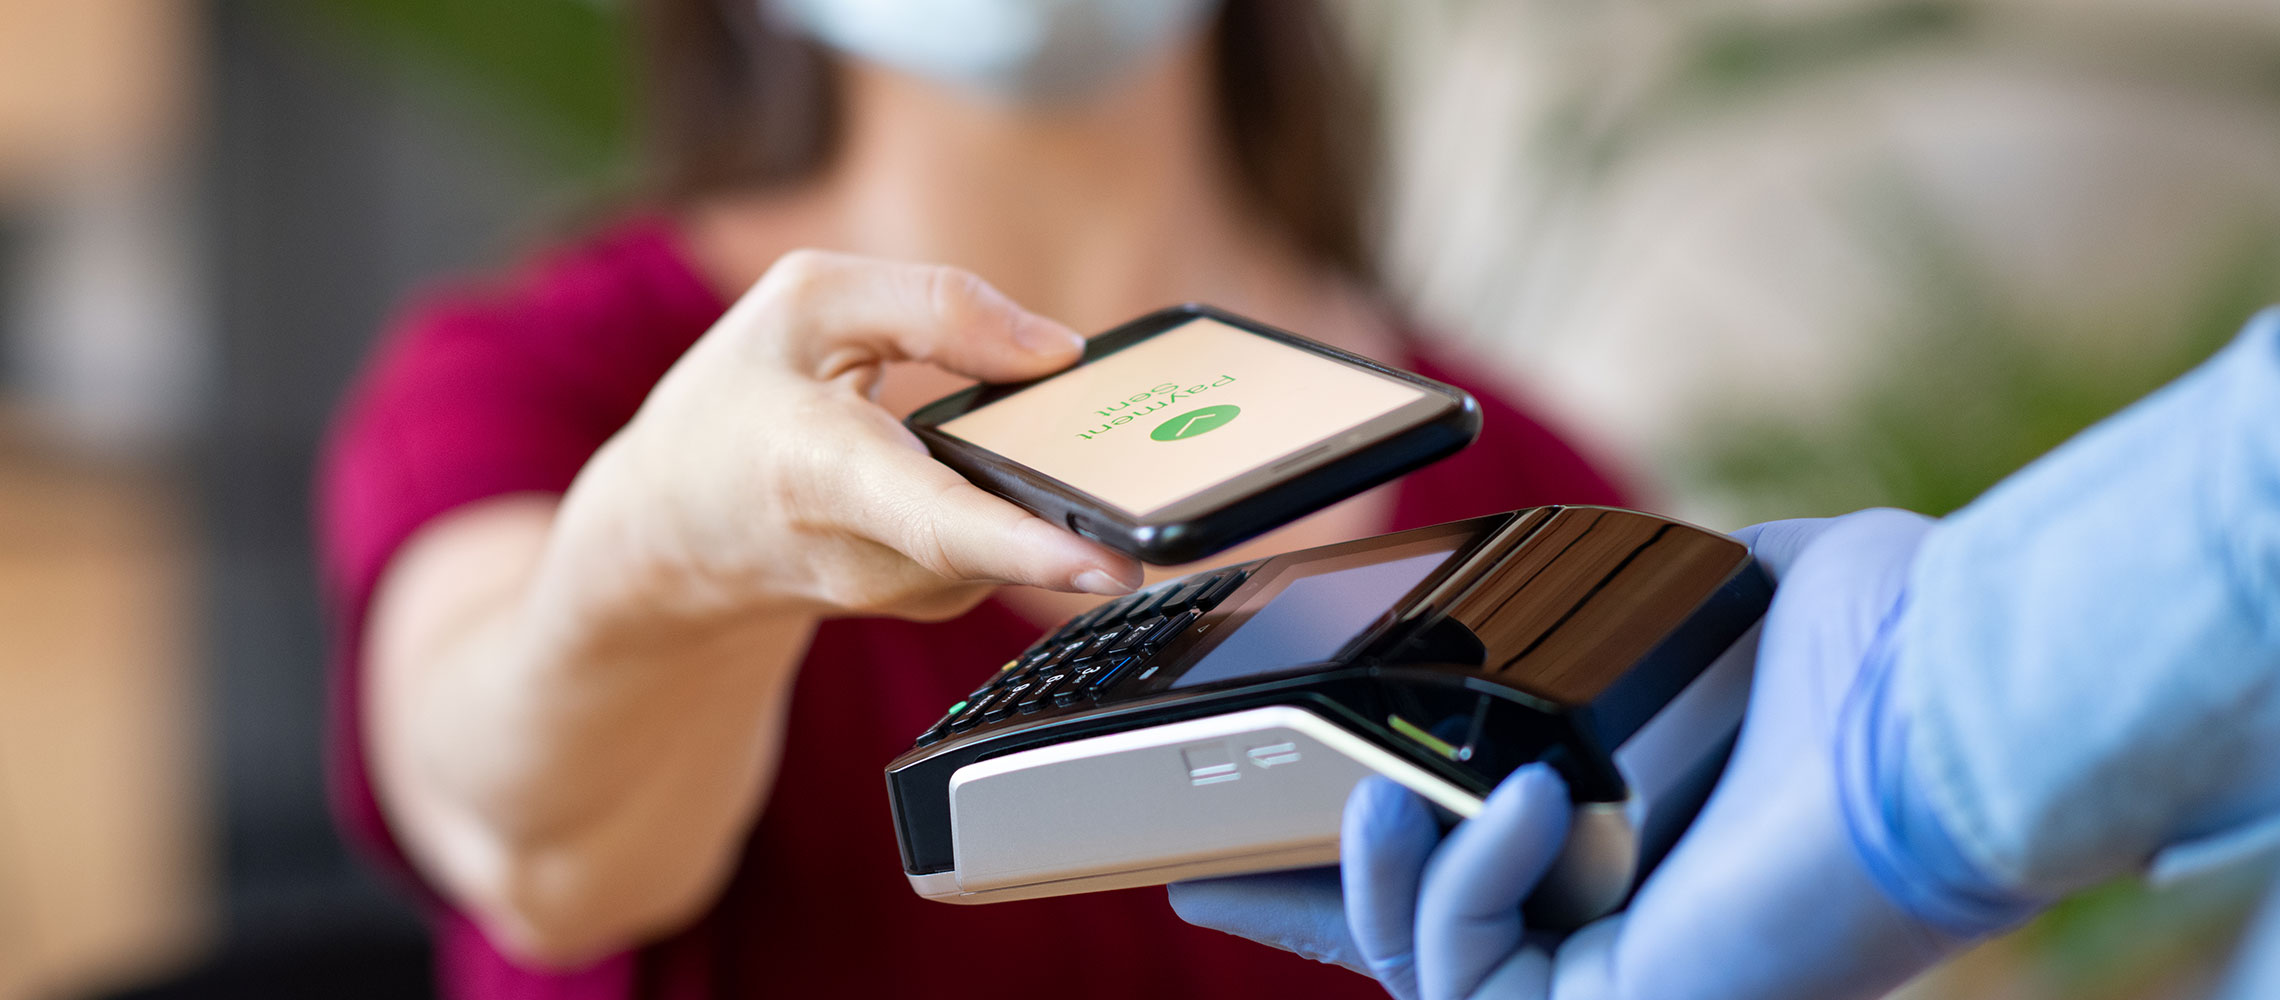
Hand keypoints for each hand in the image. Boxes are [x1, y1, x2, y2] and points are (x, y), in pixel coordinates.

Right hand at [367, 250, 1142, 964]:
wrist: (674, 532)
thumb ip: (931, 304)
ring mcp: (901, 595)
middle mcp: (864, 556)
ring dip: (1066, 501)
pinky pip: (1009, 546)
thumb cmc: (734, 406)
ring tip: (1115, 456)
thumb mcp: (805, 305)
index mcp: (817, 471)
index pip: (935, 520)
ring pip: (1015, 543)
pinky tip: (1042, 468)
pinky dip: (1036, 505)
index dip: (1025, 543)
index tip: (1108, 559)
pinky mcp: (932, 602)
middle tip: (1184, 498)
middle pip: (1002, 542)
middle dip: (1087, 516)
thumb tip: (1057, 350)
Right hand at [1173, 510, 1974, 998]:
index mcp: (1642, 848)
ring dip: (1375, 876)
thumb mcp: (1721, 601)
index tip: (1288, 817)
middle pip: (1416, 947)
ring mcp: (1618, 983)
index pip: (1476, 874)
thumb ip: (1640, 597)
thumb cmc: (1874, 654)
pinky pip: (1468, 972)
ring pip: (1419, 970)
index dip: (1374, 860)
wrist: (1945, 706)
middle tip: (1201, 871)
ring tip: (1386, 789)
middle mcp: (1625, 931)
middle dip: (1302, 912)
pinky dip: (1469, 878)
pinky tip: (1530, 797)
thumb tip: (1591, 572)